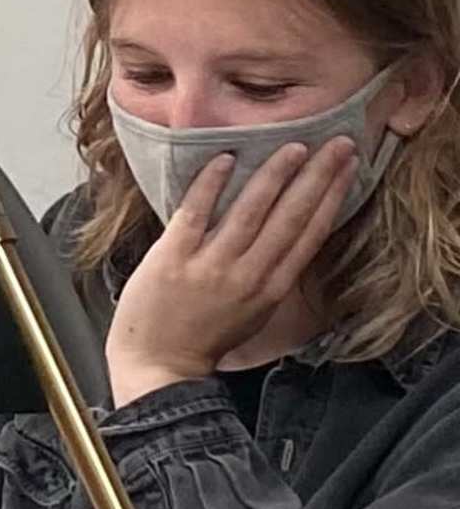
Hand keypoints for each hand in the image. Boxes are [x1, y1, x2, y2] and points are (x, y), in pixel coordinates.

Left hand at [105, 135, 365, 402]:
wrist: (159, 364)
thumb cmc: (207, 333)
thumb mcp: (255, 307)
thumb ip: (270, 270)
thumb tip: (289, 228)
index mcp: (272, 287)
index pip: (311, 234)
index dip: (332, 197)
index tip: (349, 166)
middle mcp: (249, 275)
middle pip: (291, 217)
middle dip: (317, 176)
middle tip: (337, 143)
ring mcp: (211, 266)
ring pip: (250, 211)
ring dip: (274, 175)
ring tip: (293, 146)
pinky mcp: (173, 258)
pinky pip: (196, 213)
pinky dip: (211, 185)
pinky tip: (226, 158)